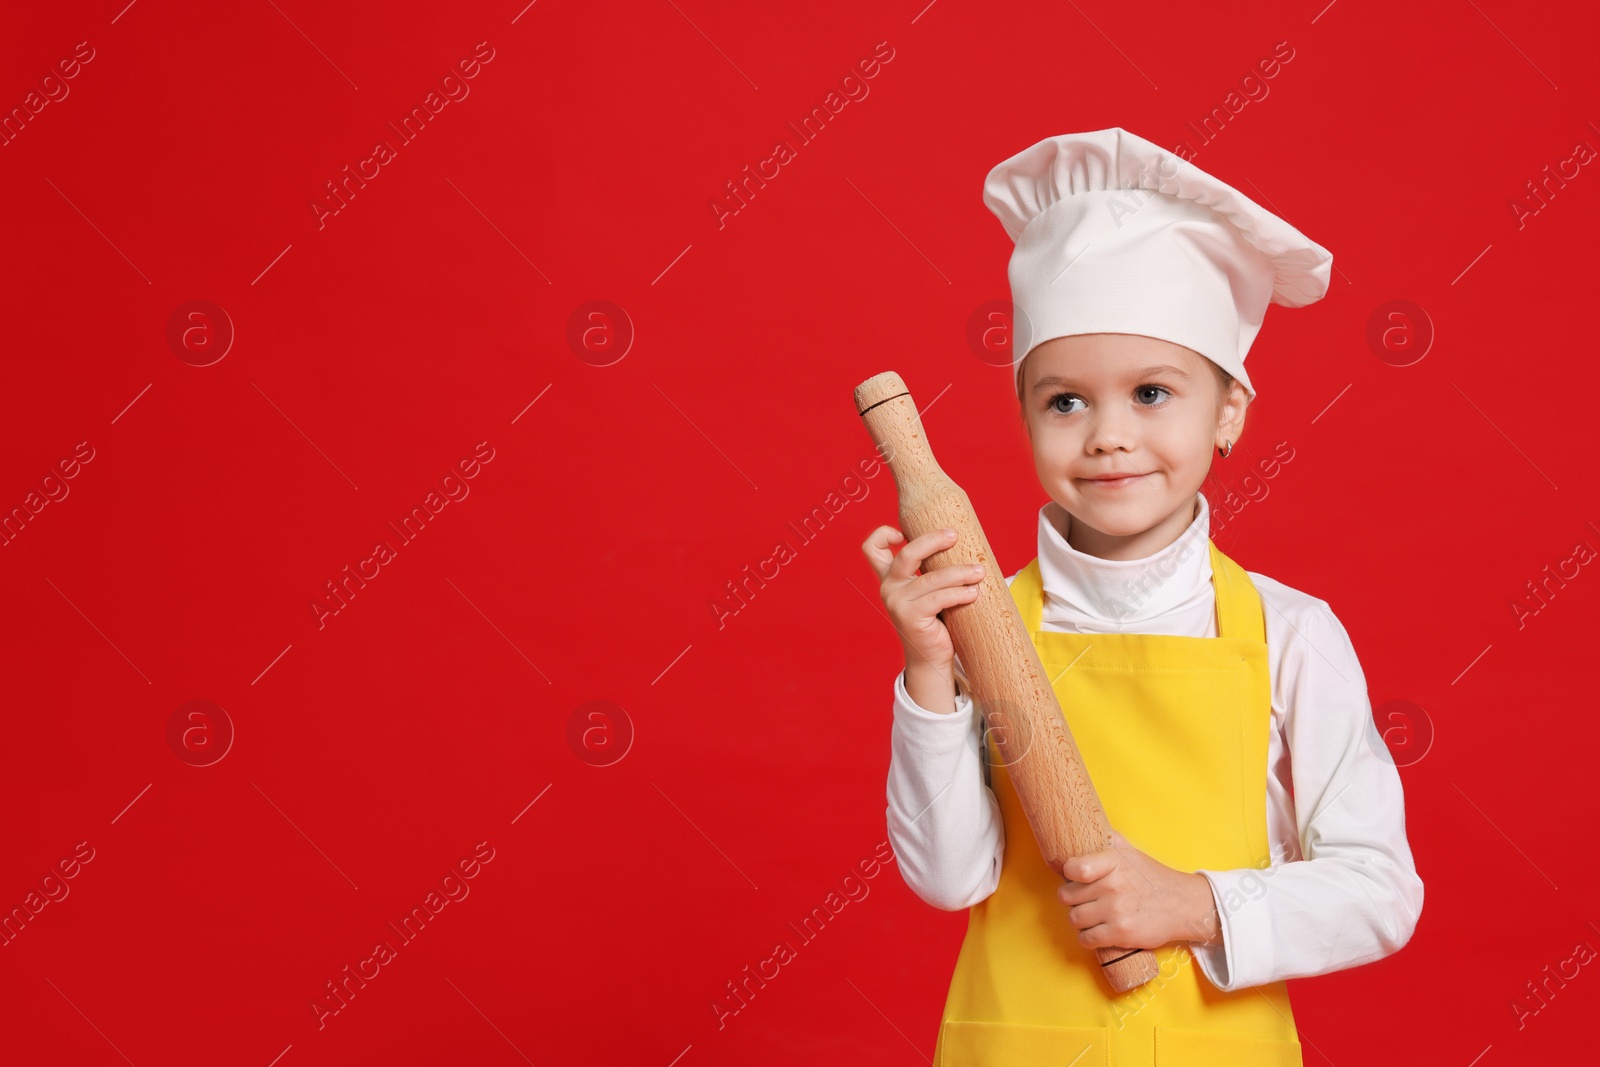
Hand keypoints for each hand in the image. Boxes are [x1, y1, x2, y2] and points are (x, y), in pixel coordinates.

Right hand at [860, 525, 984, 673]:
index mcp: (890, 577)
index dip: (884, 534)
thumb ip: (931, 571)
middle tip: (954, 535)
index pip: (872, 548)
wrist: (931, 659)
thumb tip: (964, 543)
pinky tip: (973, 593)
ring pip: (931, 578)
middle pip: (906, 554)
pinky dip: (959, 593)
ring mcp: (897, 603)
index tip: (906, 533)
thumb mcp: (927, 591)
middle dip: (932, 540)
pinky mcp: (910, 618)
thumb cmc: (936, 620)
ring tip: (979, 572)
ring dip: (959, 572)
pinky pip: (939, 598)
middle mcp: (888, 588)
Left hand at [1055, 829, 1221, 950]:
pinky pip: (1086, 939)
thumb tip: (1089, 823)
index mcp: (1113, 861)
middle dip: (1072, 899)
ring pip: (1074, 919)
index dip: (1069, 874)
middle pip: (1067, 896)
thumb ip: (1110, 840)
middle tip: (1084, 899)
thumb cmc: (1152, 878)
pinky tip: (1097, 931)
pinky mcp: (1121, 933)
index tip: (1075, 877)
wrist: (1183, 905)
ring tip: (1091, 916)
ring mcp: (1116, 910)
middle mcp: (1113, 885)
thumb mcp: (1132, 853)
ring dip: (1080, 920)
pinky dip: (1088, 938)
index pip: (1073, 868)